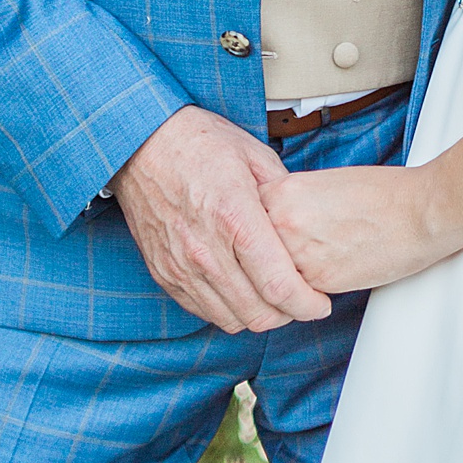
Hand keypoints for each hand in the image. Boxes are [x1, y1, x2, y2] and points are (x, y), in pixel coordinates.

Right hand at [110, 106, 332, 332]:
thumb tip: (307, 223)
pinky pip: (203, 311)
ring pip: (231, 320)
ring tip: (272, 296)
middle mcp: (206, 250)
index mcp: (234, 216)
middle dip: (288, 314)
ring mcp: (181, 267)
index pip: (279, 285)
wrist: (142, 142)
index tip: (320, 303)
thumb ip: (284, 195)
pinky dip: (228, 309)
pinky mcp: (165, 274)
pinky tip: (240, 288)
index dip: (307, 304)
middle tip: (301, 300)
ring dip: (258, 315)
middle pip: (258, 313)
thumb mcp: (254, 154)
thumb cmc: (198, 142)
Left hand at [262, 159, 442, 297]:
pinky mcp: (318, 283)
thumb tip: (276, 217)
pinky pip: (293, 294)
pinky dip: (298, 292)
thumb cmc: (381, 193)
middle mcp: (282, 223)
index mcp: (283, 191)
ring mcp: (297, 255)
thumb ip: (292, 200)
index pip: (243, 214)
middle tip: (271, 257)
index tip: (254, 232)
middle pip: (248, 248)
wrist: (417, 212)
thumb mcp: (324, 183)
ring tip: (293, 273)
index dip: (250, 225)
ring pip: (266, 276)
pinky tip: (315, 280)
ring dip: (274, 278)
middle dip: (257, 255)